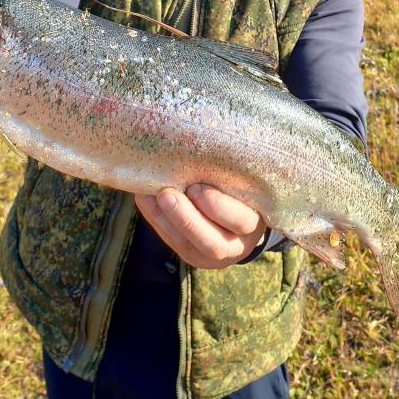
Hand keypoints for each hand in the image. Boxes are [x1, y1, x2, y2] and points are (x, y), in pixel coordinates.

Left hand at [135, 184, 266, 269]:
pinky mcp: (190, 254)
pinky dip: (155, 218)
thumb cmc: (242, 189)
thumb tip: (204, 144)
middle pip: (211, 242)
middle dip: (186, 219)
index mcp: (254, 224)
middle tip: (166, 195)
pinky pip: (170, 240)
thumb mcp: (243, 183)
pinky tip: (144, 198)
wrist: (239, 216)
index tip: (196, 187)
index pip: (240, 220)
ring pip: (186, 245)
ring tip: (150, 195)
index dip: (216, 206)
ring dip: (164, 219)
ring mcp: (211, 255)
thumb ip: (229, 173)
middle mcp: (235, 245)